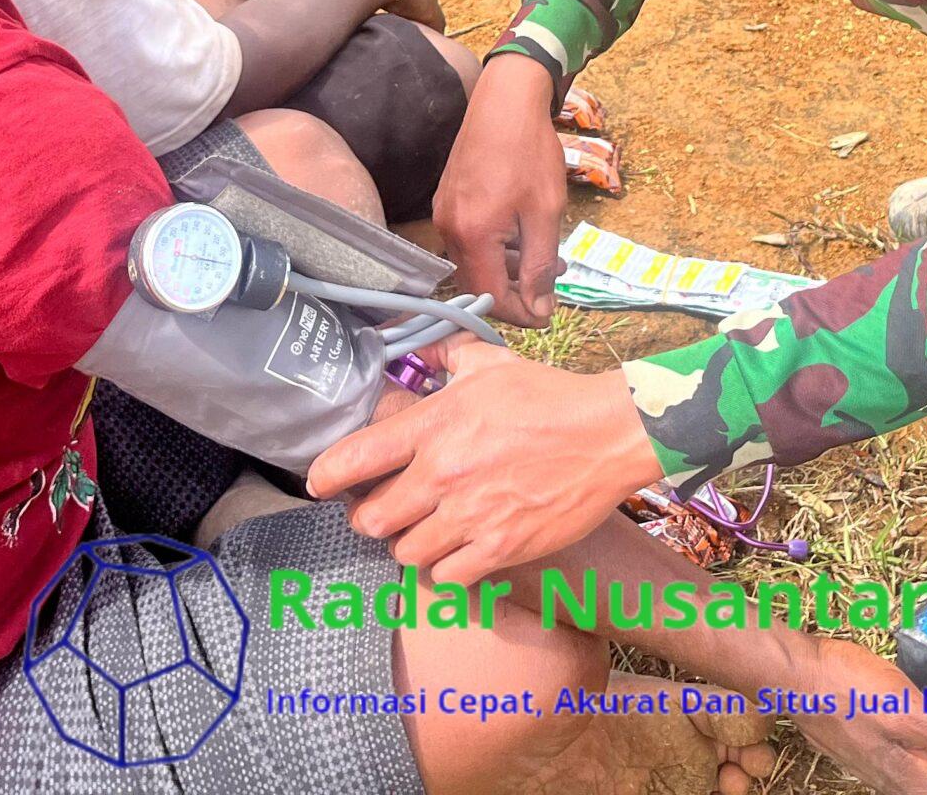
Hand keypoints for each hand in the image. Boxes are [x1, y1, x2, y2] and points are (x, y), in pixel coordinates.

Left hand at [308, 335, 657, 580]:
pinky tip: (456, 551)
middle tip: (380, 510)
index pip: (357, 456)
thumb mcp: (489, 363)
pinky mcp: (501, 547)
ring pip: (406, 553)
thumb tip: (414, 350)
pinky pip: (448, 576)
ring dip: (408, 544)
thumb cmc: (548, 396)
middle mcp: (443, 474)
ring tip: (421, 531)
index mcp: (435, 425)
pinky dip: (446, 568)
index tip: (319, 483)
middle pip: (372, 518)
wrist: (607, 434)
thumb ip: (443, 356)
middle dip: (369, 516)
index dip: (327, 475)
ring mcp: (471, 515)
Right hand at [434, 52, 568, 325]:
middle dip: (516, 292)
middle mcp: (449, 229)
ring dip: (509, 269)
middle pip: (478, 283)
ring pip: (475, 261)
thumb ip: (539, 266)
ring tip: (549, 261)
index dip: (521, 314)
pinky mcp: (448, 201)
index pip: (491, 296)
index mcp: (472, 235)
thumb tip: (539, 310)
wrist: (505, 100)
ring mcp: (444, 213)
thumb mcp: (545, 212)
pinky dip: (497, 248)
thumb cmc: (529, 151)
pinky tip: (525, 237)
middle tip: (552, 288)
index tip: (548, 315)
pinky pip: (470, 240)